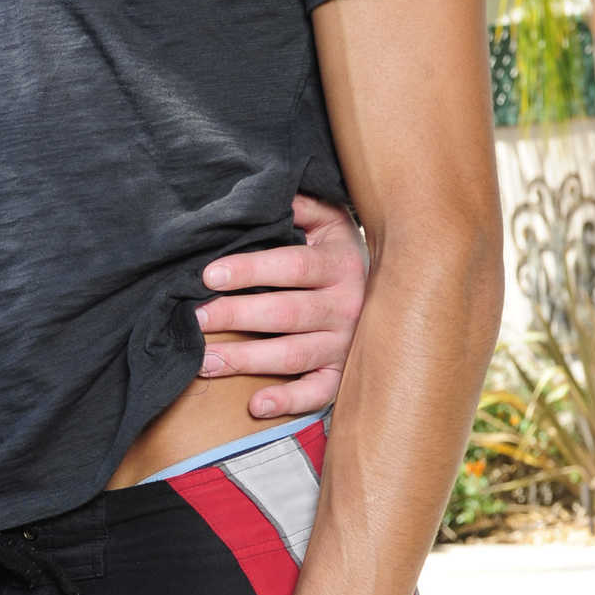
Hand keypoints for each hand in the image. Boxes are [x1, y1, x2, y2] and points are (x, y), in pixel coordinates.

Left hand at [194, 193, 366, 417]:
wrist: (397, 289)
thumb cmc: (339, 252)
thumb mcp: (329, 220)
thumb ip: (301, 205)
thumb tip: (269, 188)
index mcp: (338, 264)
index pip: (291, 267)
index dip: (250, 270)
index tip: (209, 275)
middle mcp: (346, 306)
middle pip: (287, 313)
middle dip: (237, 316)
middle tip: (197, 319)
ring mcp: (345, 344)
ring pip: (294, 355)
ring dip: (247, 361)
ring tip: (204, 362)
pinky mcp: (342, 374)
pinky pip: (319, 393)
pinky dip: (289, 401)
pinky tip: (256, 405)